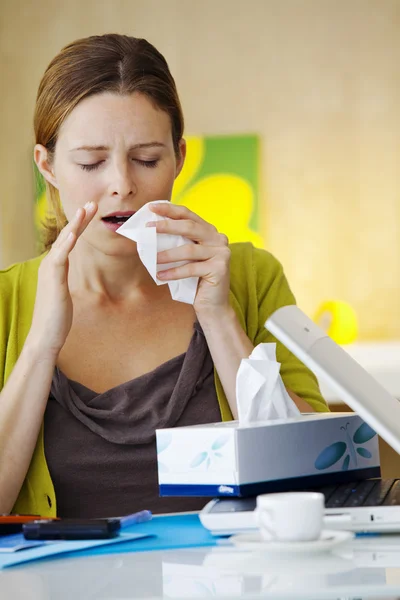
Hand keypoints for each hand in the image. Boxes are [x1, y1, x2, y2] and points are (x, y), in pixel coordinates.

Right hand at [26, 202, 97, 358]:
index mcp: (54, 267)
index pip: (68, 240)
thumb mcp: (65, 293)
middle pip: (66, 235)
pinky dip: (67, 244)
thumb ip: (66, 279)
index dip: (79, 225)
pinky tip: (75, 232)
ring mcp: (50, 271)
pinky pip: (60, 257)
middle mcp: (49, 264)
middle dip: (79, 218)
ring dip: (75, 224)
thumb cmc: (56, 317)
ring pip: (64, 242)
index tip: (90, 211)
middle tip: (92, 202)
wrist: (45, 336)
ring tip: (85, 209)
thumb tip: (72, 274)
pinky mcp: (53, 280)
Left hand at [147, 203, 230, 315]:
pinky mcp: (220, 268)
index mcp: (209, 231)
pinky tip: (161, 276)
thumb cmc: (194, 280)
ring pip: (188, 249)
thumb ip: (175, 242)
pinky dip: (174, 272)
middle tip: (148, 228)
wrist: (212, 304)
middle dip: (167, 226)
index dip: (170, 210)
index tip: (151, 206)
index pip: (188, 215)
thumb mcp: (184, 257)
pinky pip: (191, 268)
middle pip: (189, 227)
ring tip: (151, 259)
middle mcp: (218, 238)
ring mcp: (221, 252)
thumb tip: (148, 231)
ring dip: (167, 254)